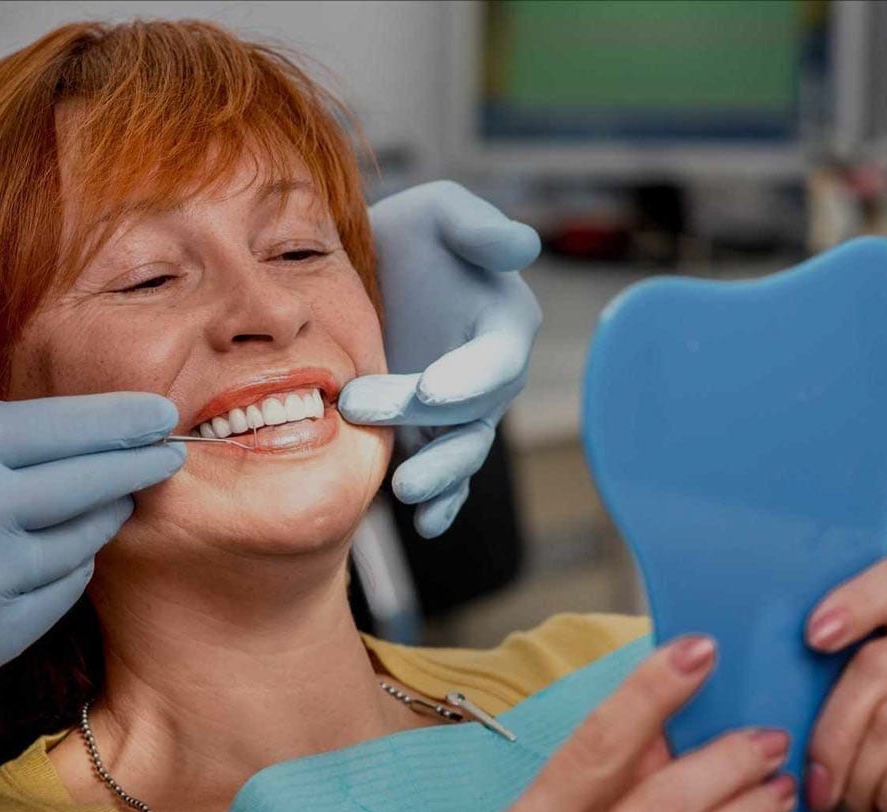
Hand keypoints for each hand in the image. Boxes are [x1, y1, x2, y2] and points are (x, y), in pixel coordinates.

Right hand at [0, 393, 182, 752]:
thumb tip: (57, 432)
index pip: (64, 425)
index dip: (121, 419)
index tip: (159, 413)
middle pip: (93, 478)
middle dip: (141, 462)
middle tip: (169, 453)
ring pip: (86, 536)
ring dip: (104, 516)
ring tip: (110, 502)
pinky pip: (64, 589)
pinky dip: (69, 567)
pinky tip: (60, 555)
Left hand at [338, 181, 541, 537]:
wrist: (363, 274)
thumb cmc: (409, 235)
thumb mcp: (438, 212)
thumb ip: (477, 228)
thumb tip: (523, 246)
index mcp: (504, 323)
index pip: (496, 359)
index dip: (469, 378)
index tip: (431, 390)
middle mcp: (490, 376)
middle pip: (472, 414)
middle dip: (430, 425)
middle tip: (363, 410)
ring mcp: (461, 413)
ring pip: (463, 454)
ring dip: (440, 477)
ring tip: (406, 492)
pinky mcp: (431, 437)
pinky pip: (446, 477)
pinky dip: (442, 504)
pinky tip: (425, 523)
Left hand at [804, 555, 886, 811]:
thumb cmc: (843, 808)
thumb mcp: (807, 732)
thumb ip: (800, 680)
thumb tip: (745, 646)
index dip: (859, 598)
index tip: (813, 635)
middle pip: (881, 660)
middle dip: (829, 732)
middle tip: (819, 783)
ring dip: (858, 780)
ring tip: (865, 810)